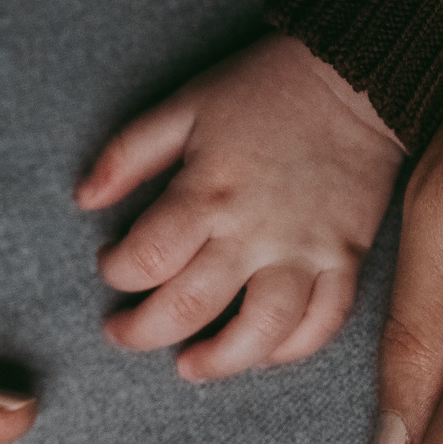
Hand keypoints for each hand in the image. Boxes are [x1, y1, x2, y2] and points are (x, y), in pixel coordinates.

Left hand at [78, 34, 403, 378]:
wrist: (358, 78)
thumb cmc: (265, 89)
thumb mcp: (185, 105)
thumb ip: (128, 153)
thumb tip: (84, 199)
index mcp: (208, 192)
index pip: (147, 259)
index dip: (116, 272)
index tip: (110, 265)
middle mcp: (255, 231)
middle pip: (190, 308)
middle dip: (143, 332)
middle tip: (124, 332)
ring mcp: (305, 250)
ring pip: (261, 332)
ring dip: (219, 361)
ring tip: (190, 365)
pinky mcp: (347, 258)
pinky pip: (323, 322)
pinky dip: (291, 349)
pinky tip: (261, 353)